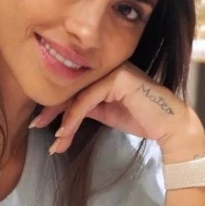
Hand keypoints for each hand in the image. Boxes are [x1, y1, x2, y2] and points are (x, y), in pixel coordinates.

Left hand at [30, 61, 204, 160]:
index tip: (39, 122)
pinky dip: (74, 117)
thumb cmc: (141, 118)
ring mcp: (114, 69)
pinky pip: (88, 98)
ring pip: (78, 94)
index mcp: (104, 71)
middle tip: (35, 126)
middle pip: (71, 86)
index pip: (73, 85)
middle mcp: (108, 66)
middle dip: (52, 110)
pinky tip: (66, 132)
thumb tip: (61, 117)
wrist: (169, 126)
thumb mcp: (105, 112)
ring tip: (57, 140)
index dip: (54, 104)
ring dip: (63, 120)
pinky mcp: (119, 77)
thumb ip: (87, 107)